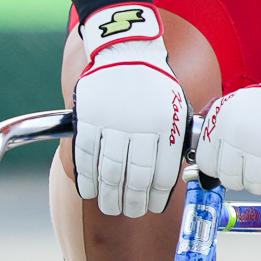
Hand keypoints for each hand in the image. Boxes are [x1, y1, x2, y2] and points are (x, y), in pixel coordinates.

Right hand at [72, 4, 189, 217]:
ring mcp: (112, 121)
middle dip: (133, 202)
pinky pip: (86, 156)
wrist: (126, 50)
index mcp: (166, 125)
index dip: (156, 197)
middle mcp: (141, 125)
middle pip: (135, 177)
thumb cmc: (153, 85)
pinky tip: (89, 190)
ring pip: (109, 171)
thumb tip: (171, 179)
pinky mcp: (88, 117)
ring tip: (110, 206)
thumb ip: (173, 140)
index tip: (152, 207)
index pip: (162, 173)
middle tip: (130, 211)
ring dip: (109, 195)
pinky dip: (86, 178)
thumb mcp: (174, 108)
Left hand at [197, 43, 260, 195]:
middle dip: (242, 177)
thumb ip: (219, 137)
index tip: (230, 166)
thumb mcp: (236, 108)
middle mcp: (239, 135)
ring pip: (253, 186)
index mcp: (222, 121)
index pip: (207, 164)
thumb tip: (204, 174)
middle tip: (254, 166)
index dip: (219, 168)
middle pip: (230, 179)